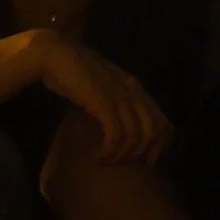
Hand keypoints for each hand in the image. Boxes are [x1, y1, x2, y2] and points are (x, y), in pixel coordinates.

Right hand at [33, 35, 171, 165]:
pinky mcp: (104, 103)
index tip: (145, 161)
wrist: (55, 54)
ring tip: (106, 160)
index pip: (163, 122)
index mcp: (136, 87)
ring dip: (121, 155)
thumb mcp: (102, 86)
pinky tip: (98, 155)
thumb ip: (114, 100)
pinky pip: (116, 135)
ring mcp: (120, 97)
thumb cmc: (74, 71)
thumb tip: (118, 127)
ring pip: (135, 137)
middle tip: (126, 165)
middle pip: (154, 132)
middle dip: (143, 154)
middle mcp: (133, 92)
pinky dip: (109, 151)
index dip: (159, 145)